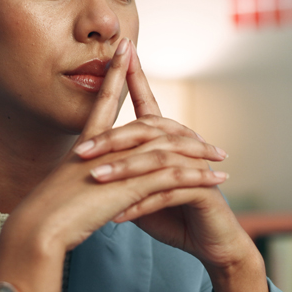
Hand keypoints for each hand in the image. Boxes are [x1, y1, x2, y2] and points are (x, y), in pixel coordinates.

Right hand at [0, 38, 228, 291]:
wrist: (38, 226)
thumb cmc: (44, 214)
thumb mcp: (61, 187)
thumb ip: (73, 177)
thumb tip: (77, 178)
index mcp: (86, 144)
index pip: (103, 101)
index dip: (116, 74)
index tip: (124, 49)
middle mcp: (105, 147)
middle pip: (148, 123)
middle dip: (180, 129)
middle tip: (204, 133)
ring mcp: (121, 164)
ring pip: (168, 149)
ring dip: (198, 153)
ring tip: (221, 157)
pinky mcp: (132, 184)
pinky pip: (174, 176)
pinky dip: (198, 177)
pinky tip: (217, 180)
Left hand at [72, 47, 268, 291]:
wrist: (211, 243)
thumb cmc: (174, 215)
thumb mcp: (139, 192)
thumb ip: (121, 174)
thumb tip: (88, 166)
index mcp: (166, 141)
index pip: (148, 102)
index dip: (136, 75)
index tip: (122, 49)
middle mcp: (183, 146)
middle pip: (146, 130)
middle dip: (112, 139)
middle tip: (81, 150)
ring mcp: (196, 166)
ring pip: (156, 160)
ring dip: (124, 171)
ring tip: (96, 181)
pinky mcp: (205, 189)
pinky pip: (168, 192)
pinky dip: (142, 204)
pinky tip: (119, 215)